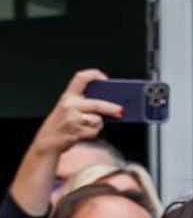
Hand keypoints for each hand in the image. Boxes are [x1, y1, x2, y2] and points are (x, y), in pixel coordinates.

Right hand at [11, 69, 119, 215]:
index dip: (94, 75)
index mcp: (67, 96)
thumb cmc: (61, 125)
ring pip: (97, 119)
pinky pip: (95, 130)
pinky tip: (83, 133)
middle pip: (96, 104)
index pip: (80, 78)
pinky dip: (93, 133)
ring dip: (97, 124)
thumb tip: (110, 103)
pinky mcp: (76, 131)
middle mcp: (69, 105)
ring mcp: (72, 118)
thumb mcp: (68, 109)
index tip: (105, 79)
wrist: (47, 142)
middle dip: (111, 108)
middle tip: (121, 111)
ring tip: (86, 126)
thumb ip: (84, 104)